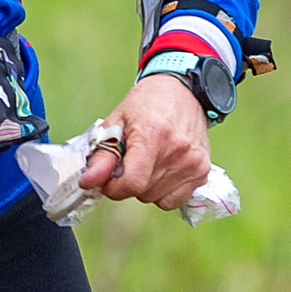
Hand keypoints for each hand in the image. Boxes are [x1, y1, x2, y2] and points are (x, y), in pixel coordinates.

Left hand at [77, 71, 211, 210]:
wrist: (183, 91)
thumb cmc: (147, 103)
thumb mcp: (116, 121)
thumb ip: (102, 155)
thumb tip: (88, 182)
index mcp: (153, 135)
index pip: (132, 183)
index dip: (114, 188)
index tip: (108, 180)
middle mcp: (178, 152)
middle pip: (142, 192)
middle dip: (128, 183)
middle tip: (129, 162)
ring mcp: (193, 164)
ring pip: (156, 199)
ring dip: (146, 188)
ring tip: (147, 162)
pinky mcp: (202, 172)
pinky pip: (174, 200)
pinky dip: (163, 192)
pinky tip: (162, 170)